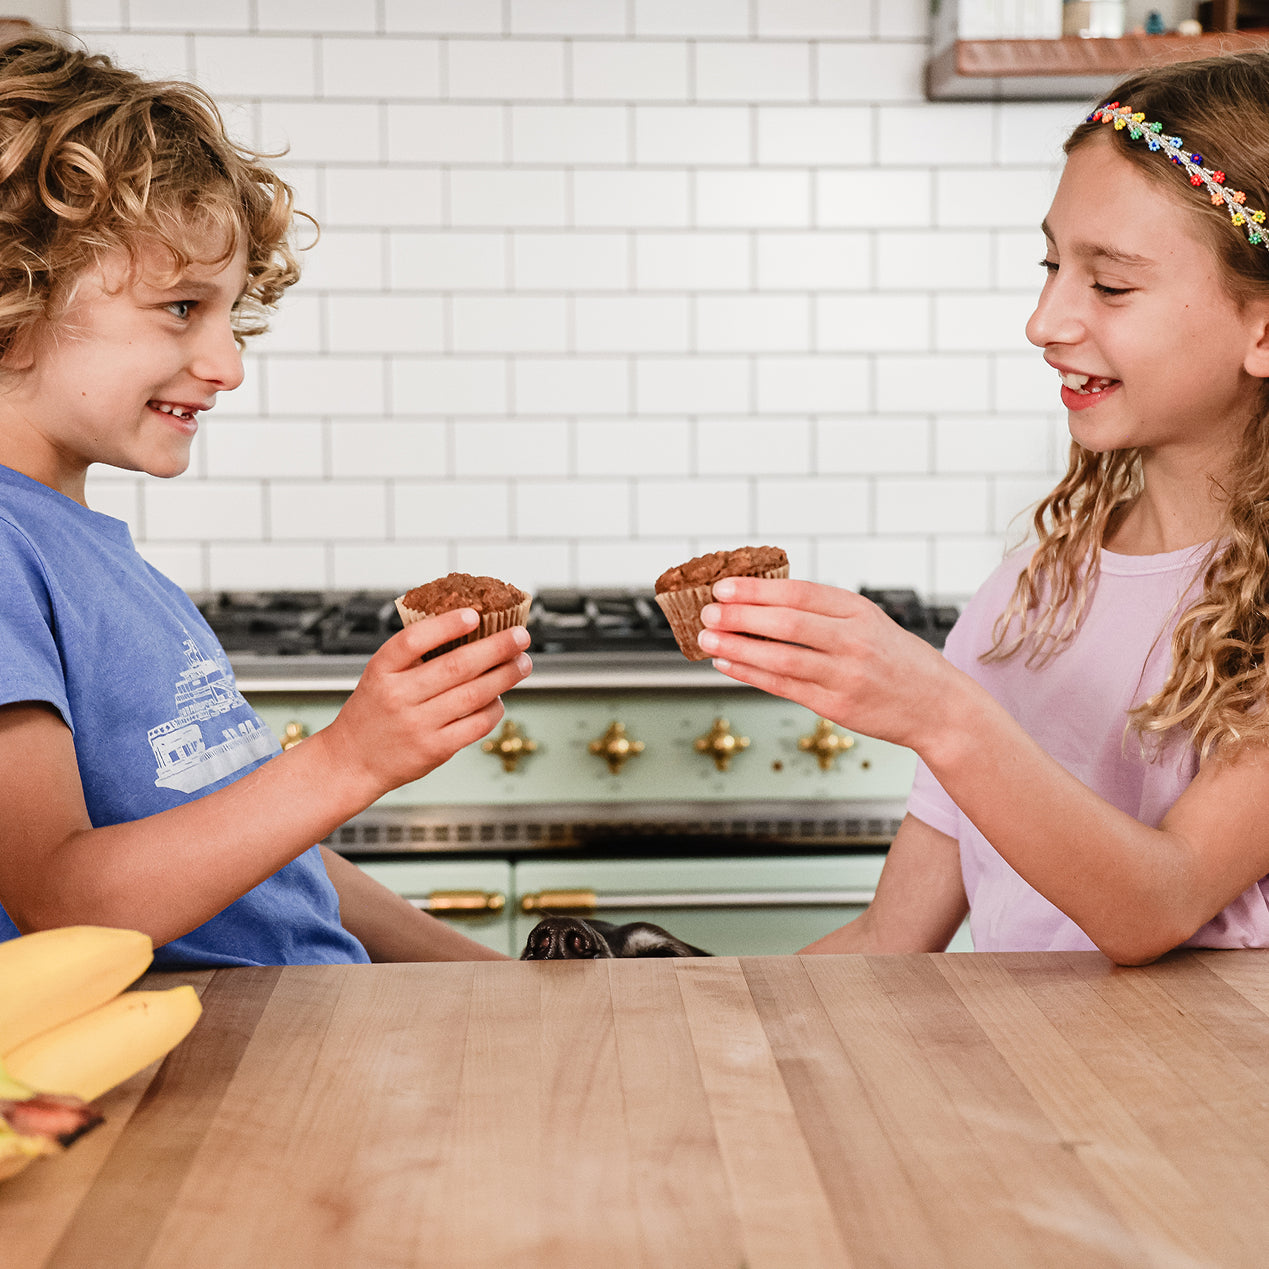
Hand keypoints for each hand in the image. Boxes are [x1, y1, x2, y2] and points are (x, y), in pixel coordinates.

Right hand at [316, 609, 531, 797]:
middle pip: (456, 666)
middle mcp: (398, 696)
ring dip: (504, 676)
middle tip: (521, 636)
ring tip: (522, 663)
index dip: (446, 625)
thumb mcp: (380, 675)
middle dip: (496, 648)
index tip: (475, 614)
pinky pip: (475, 725)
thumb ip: (414, 655)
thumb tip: (471, 628)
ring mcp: (416, 725)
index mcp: (381, 670)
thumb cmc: (374, 711)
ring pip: (473, 695)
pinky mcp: (433, 750)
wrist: (352, 760)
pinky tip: (500, 698)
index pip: (413, 640)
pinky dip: (494, 709)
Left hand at [697, 577, 957, 751]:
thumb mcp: (869, 622)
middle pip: (787, 623)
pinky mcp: (837, 705)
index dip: (758, 589)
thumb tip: (759, 601)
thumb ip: (824, 612)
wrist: (938, 707)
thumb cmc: (895, 660)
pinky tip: (727, 664)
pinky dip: (751, 674)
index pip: (801, 593)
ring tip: (707, 640)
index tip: (724, 586)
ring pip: (781, 658)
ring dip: (738, 648)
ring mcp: (845, 675)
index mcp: (859, 611)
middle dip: (741, 616)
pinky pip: (784, 687)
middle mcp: (854, 640)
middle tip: (707, 612)